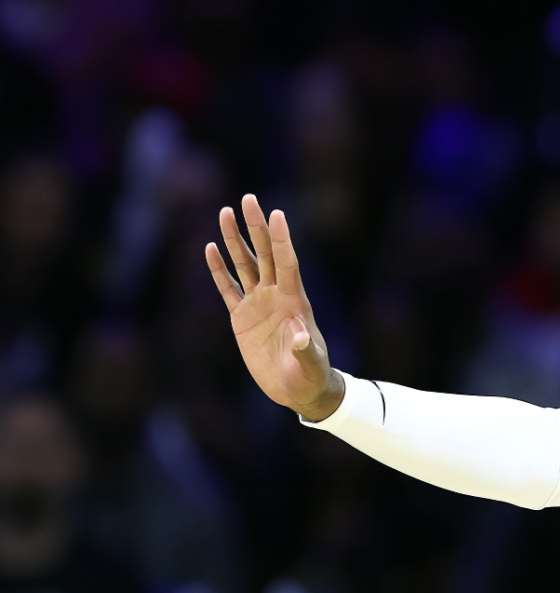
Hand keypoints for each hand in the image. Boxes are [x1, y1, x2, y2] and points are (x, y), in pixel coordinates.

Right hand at [204, 195, 343, 421]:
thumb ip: (306, 351)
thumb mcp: (310, 365)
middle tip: (248, 198)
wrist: (298, 388)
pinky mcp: (242, 317)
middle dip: (256, 227)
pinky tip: (210, 248)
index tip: (277, 214)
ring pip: (244, 264)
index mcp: (295, 301)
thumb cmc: (310, 376)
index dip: (282, 240)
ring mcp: (258, 304)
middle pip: (265, 253)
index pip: (287, 263)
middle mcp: (276, 295)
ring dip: (235, 240)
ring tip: (225, 212)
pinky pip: (227, 288)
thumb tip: (300, 336)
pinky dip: (218, 270)